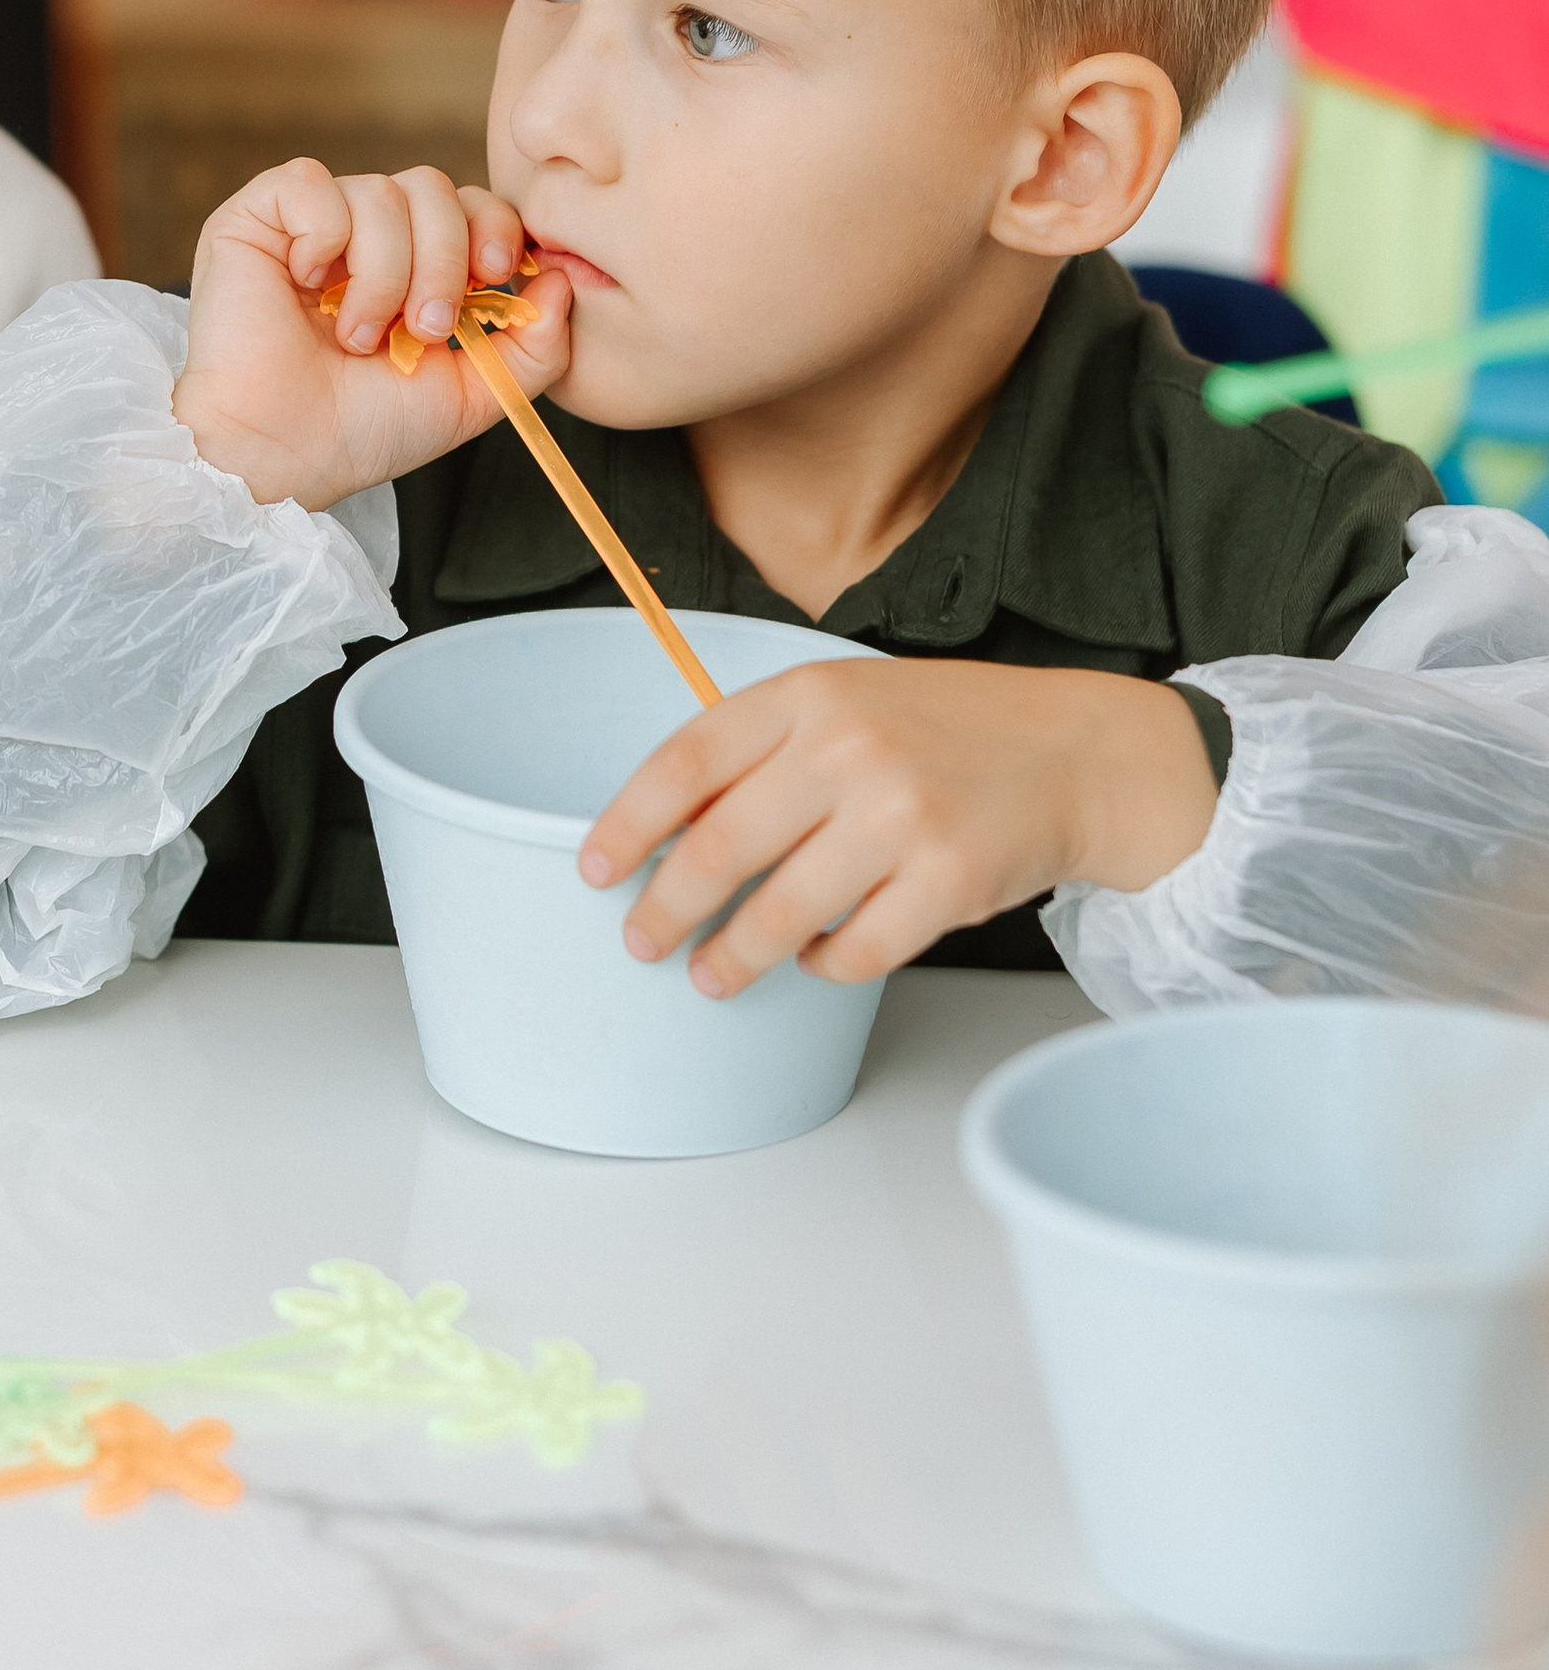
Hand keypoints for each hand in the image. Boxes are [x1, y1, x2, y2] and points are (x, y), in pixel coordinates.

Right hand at [172, 159, 572, 513]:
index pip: (472, 204)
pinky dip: (323, 238)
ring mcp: (311, 223)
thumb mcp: (472, 394)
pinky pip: (310, 182)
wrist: (281, 456)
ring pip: (380, 191)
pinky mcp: (257, 216)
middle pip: (434, 186)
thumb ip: (534, 346)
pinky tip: (305, 287)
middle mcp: (366, 236)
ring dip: (384, 274)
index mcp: (414, 266)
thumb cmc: (363, 430)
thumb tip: (563, 280)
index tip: (495, 276)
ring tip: (359, 335)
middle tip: (423, 328)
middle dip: (446, 260)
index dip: (494, 228)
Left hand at [575, 659, 1218, 996]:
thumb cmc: (947, 730)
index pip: (687, 760)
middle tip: (642, 941)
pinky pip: (853, 952)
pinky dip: (823, 966)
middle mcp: (850, 749)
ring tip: (712, 975)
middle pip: (720, 849)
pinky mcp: (947, 882)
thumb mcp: (848, 703)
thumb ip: (765, 750)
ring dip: (733, 957)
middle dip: (666, 909)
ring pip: (780, 915)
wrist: (1074, 752)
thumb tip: (668, 827)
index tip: (596, 868)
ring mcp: (901, 818)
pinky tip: (816, 959)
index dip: (628, 822)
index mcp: (811, 694)